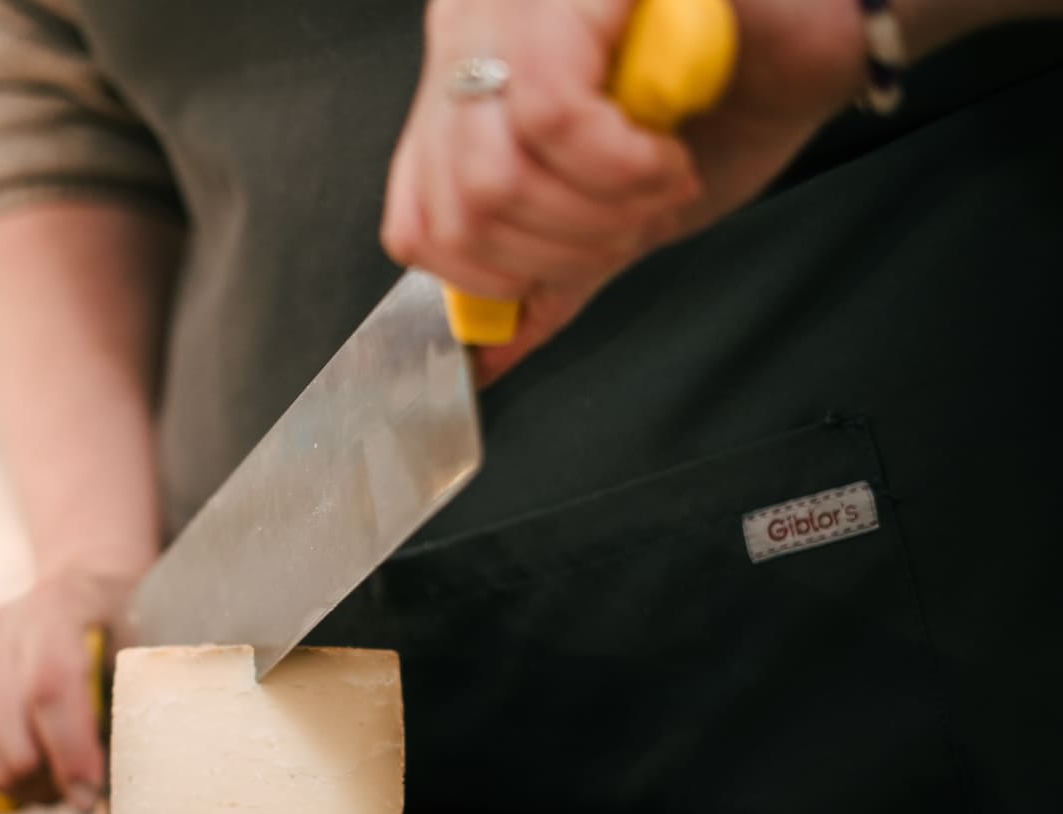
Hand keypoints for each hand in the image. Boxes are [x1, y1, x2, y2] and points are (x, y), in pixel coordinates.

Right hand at [0, 566, 137, 810]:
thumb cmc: (122, 618)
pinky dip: (7, 773)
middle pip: (15, 732)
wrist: (79, 579)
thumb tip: (136, 768)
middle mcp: (6, 625)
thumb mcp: (146, 638)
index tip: (90, 793)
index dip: (70, 748)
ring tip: (64, 781)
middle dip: (53, 778)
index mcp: (58, 605)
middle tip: (87, 791)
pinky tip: (39, 769)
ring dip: (29, 783)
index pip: (51, 685)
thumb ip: (140, 691)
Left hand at [383, 0, 865, 381]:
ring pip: (493, 177)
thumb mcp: (617, 212)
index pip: (414, 221)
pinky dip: (617, 167)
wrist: (820, 28)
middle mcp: (470, 33)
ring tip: (657, 187)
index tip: (568, 273)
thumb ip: (545, 277)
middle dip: (560, 255)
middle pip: (455, 211)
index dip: (490, 282)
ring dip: (594, 215)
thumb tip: (485, 357)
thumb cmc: (728, 99)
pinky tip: (661, 153)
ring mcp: (509, 7)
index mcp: (465, 85)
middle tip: (632, 226)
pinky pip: (550, 117)